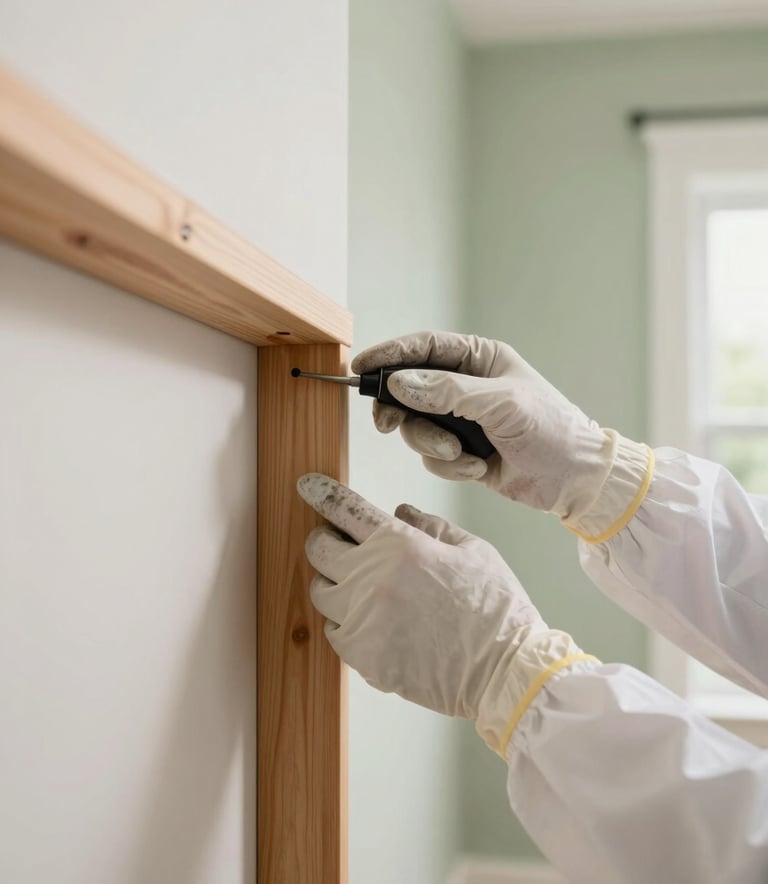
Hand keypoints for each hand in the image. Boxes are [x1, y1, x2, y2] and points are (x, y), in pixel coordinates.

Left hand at [297, 473, 592, 752]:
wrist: (506, 672)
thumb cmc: (495, 609)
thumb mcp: (473, 550)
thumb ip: (431, 526)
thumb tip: (399, 513)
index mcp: (401, 545)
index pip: (346, 510)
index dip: (322, 494)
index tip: (307, 486)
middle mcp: (373, 578)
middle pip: (319, 549)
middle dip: (324, 540)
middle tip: (339, 543)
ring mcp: (363, 620)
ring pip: (322, 592)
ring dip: (334, 583)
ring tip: (361, 587)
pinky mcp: (363, 657)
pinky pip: (334, 631)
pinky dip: (345, 623)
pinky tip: (372, 622)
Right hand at [352, 331, 650, 539]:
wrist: (574, 480)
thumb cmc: (552, 430)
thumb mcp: (501, 404)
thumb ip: (449, 392)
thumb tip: (401, 383)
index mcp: (479, 359)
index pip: (423, 348)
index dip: (389, 356)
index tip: (360, 367)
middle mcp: (465, 386)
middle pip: (408, 390)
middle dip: (400, 410)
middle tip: (387, 424)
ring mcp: (461, 421)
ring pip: (415, 427)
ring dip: (432, 445)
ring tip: (460, 454)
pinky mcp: (460, 452)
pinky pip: (431, 457)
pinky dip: (449, 466)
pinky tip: (478, 468)